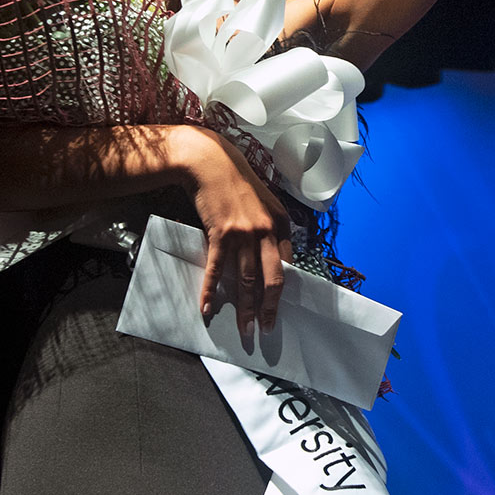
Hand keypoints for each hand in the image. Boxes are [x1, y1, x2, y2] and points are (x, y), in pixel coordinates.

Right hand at [174, 128, 291, 340]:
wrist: (211, 163)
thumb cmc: (236, 184)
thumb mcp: (264, 205)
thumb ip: (270, 231)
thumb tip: (271, 261)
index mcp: (282, 224)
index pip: (287, 266)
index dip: (283, 291)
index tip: (279, 309)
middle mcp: (267, 230)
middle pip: (273, 280)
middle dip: (270, 309)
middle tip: (267, 330)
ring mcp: (245, 233)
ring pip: (247, 281)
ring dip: (245, 309)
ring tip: (245, 329)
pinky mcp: (221, 233)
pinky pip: (216, 270)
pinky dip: (209, 291)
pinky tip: (207, 309)